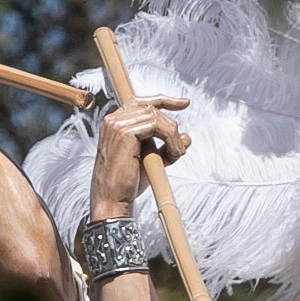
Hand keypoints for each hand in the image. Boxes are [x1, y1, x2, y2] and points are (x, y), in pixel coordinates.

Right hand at [91, 93, 191, 215]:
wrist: (113, 200)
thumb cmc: (127, 183)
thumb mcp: (151, 159)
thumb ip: (166, 146)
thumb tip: (186, 137)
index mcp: (115, 123)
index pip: (141, 102)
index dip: (165, 100)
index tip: (185, 103)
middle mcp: (113, 120)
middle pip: (151, 107)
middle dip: (171, 124)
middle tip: (180, 147)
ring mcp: (116, 124)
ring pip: (156, 116)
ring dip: (173, 136)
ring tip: (176, 155)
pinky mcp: (124, 132)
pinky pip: (156, 125)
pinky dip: (170, 139)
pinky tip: (172, 155)